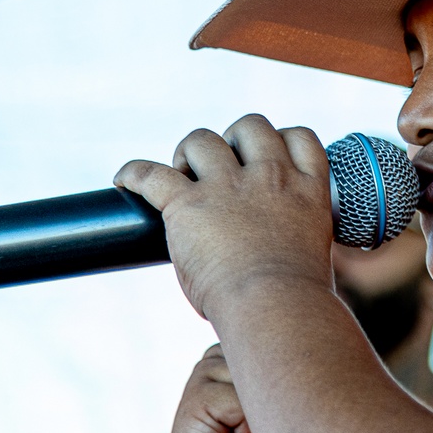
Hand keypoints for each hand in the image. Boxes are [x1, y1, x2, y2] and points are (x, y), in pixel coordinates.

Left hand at [114, 115, 332, 320]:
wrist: (274, 306)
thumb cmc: (294, 300)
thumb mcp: (309, 254)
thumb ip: (291, 236)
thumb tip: (271, 253)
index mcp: (307, 190)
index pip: (298, 138)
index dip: (279, 140)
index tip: (265, 157)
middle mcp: (271, 177)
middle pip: (251, 126)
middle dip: (232, 140)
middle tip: (219, 170)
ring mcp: (229, 186)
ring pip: (202, 139)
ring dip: (189, 154)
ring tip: (182, 177)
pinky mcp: (189, 202)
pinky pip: (151, 173)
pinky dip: (133, 174)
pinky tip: (123, 181)